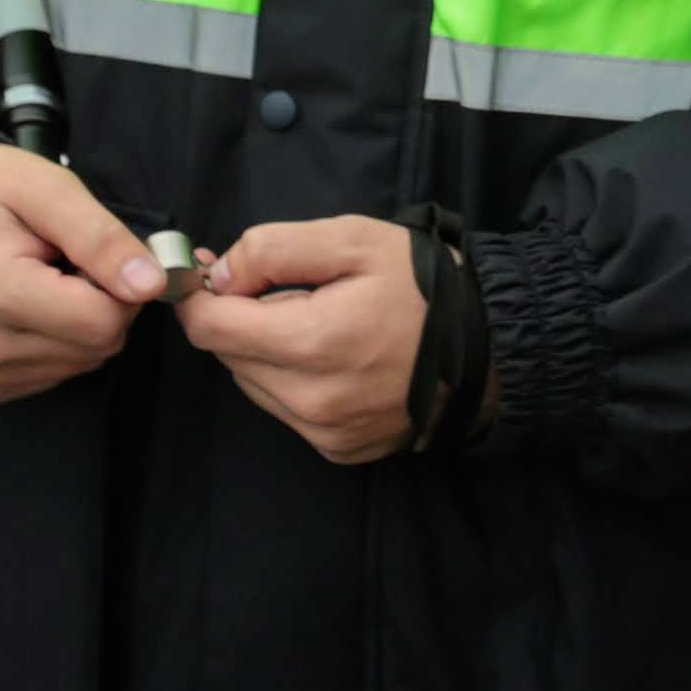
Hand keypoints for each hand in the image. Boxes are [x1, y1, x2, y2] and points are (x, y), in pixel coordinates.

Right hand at [0, 143, 168, 404]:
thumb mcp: (45, 188)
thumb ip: (100, 237)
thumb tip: (152, 285)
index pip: (103, 321)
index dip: (120, 284)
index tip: (93, 250)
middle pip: (96, 346)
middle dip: (101, 301)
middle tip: (63, 259)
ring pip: (80, 363)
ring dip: (77, 321)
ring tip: (39, 277)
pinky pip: (53, 374)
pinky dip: (54, 340)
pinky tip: (26, 305)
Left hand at [179, 215, 429, 463]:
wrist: (491, 351)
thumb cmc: (426, 287)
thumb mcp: (355, 240)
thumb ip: (275, 248)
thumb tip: (220, 276)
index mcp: (312, 344)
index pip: (210, 328)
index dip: (199, 295)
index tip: (209, 272)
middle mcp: (310, 401)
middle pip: (228, 356)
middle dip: (237, 317)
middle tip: (275, 286)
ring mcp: (324, 432)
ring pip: (253, 384)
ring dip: (263, 351)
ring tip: (313, 321)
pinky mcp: (337, 450)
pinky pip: (285, 410)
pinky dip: (291, 380)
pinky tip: (332, 356)